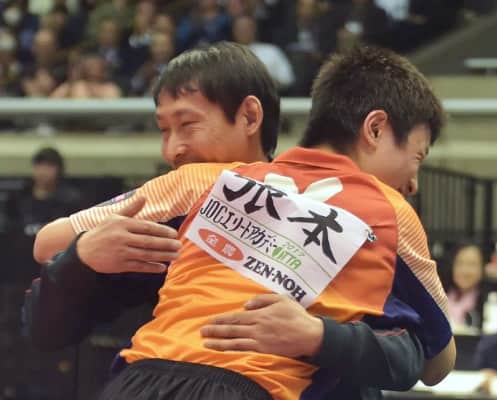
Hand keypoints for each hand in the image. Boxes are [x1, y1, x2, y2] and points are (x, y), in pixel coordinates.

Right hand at [76, 196, 180, 273]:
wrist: (83, 251)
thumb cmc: (102, 232)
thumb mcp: (114, 218)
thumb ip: (131, 209)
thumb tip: (144, 196)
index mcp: (123, 224)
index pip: (147, 227)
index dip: (162, 231)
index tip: (175, 234)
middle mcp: (122, 238)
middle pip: (149, 242)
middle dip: (166, 244)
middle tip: (179, 245)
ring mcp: (121, 252)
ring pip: (146, 255)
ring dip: (163, 256)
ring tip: (176, 256)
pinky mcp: (119, 265)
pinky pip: (139, 267)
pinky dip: (151, 267)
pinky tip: (162, 267)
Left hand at [200, 294, 323, 357]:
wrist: (309, 335)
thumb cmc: (296, 315)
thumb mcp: (281, 299)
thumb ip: (262, 299)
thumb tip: (246, 304)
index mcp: (260, 314)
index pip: (236, 317)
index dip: (222, 319)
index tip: (211, 320)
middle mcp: (257, 328)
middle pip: (232, 330)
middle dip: (215, 331)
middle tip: (202, 331)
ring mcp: (260, 341)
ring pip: (235, 342)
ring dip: (219, 343)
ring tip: (206, 343)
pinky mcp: (264, 351)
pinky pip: (245, 352)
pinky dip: (233, 352)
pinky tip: (224, 353)